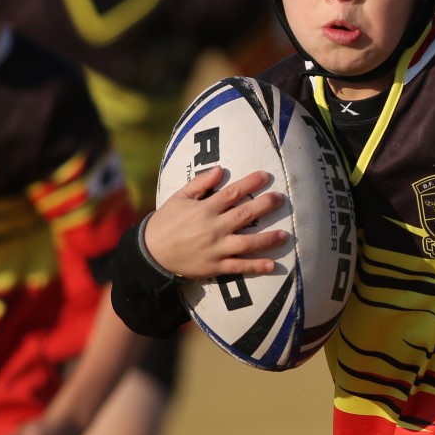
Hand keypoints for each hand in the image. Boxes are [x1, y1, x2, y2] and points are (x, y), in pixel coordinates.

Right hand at [143, 166, 286, 279]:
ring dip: (267, 239)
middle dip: (265, 205)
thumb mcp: (178, 198)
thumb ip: (200, 183)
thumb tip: (220, 168)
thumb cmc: (165, 222)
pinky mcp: (215, 266)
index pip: (232, 193)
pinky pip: (238, 266)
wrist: (150, 253)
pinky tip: (272, 265)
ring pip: (247, 243)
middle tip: (281, 199)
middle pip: (244, 215)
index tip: (266, 176)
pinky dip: (255, 266)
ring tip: (284, 235)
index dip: (251, 183)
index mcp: (205, 209)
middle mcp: (213, 228)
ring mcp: (216, 248)